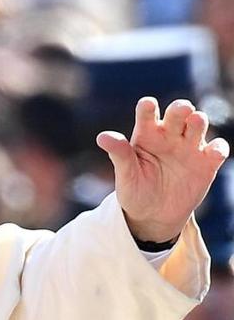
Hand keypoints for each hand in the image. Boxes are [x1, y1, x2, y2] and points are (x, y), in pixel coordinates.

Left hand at [96, 97, 229, 242]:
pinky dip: (218, 148)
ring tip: (196, 121)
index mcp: (146, 134)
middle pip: (177, 114)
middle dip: (180, 109)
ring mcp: (189, 147)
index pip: (146, 114)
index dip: (147, 108)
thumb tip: (102, 137)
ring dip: (198, 121)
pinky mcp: (207, 162)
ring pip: (198, 126)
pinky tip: (214, 151)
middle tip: (182, 109)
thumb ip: (119, 154)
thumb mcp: (125, 174)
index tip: (147, 104)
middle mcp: (169, 135)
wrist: (153, 215)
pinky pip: (216, 150)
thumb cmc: (135, 190)